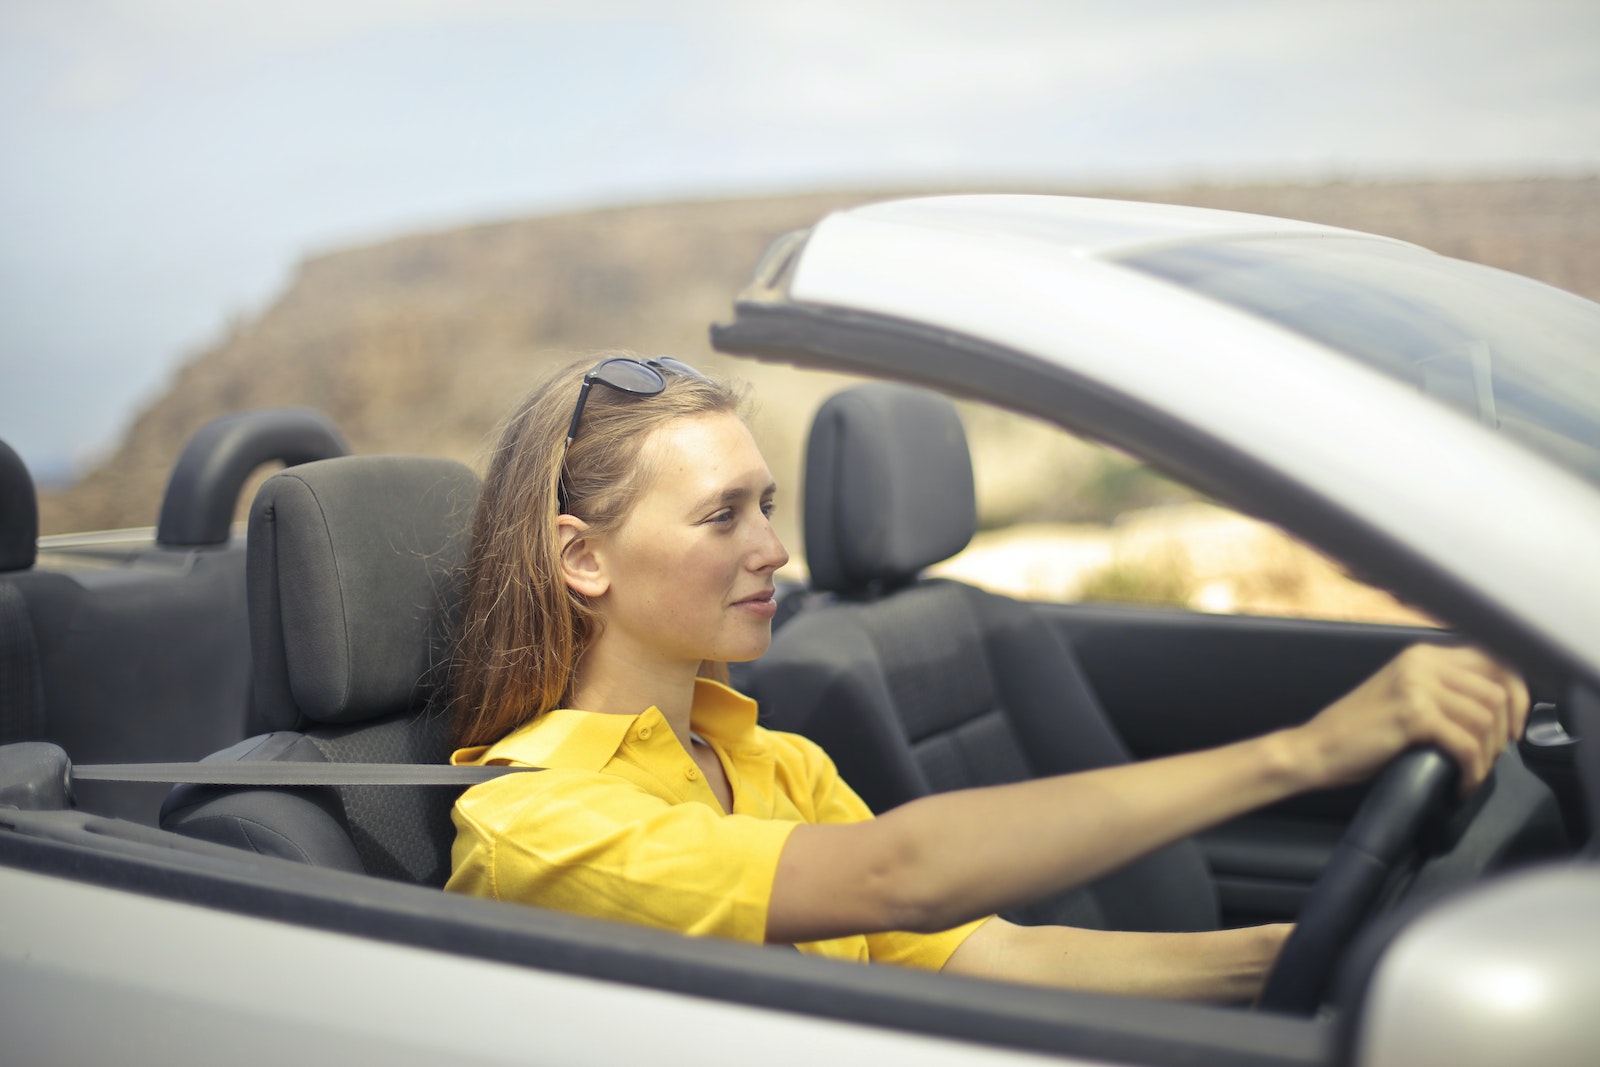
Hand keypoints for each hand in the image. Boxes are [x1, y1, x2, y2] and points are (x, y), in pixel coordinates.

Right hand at [1291, 644, 1528, 793]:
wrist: (1315, 749)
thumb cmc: (1358, 733)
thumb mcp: (1404, 697)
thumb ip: (1441, 691)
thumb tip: (1495, 709)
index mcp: (1422, 655)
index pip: (1494, 660)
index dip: (1517, 694)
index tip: (1514, 727)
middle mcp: (1421, 662)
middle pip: (1496, 691)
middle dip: (1505, 731)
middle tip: (1491, 757)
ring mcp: (1416, 686)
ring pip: (1485, 719)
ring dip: (1487, 755)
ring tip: (1472, 772)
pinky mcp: (1412, 716)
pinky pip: (1466, 744)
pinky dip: (1472, 770)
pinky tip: (1461, 784)